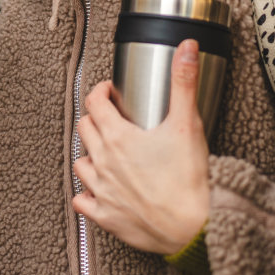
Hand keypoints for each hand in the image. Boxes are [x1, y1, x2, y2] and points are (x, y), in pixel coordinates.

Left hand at [73, 38, 210, 254]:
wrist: (193, 227)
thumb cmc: (190, 179)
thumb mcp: (187, 124)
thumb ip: (184, 82)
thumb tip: (187, 46)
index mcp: (118, 137)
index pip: (95, 103)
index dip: (101, 92)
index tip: (109, 92)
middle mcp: (103, 162)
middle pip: (85, 130)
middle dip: (96, 119)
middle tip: (111, 118)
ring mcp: (102, 191)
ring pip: (81, 163)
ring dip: (90, 154)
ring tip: (106, 152)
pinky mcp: (105, 217)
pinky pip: (82, 201)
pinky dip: (87, 193)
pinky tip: (99, 190)